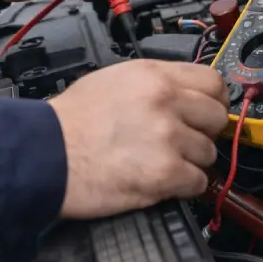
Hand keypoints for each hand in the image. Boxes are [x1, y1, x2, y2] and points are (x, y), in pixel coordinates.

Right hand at [47, 60, 229, 218]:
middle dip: (203, 132)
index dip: (213, 100)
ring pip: (209, 153)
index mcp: (153, 75)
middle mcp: (165, 101)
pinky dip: (183, 186)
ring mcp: (168, 137)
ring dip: (190, 162)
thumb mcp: (114, 80)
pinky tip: (160, 181)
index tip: (207, 112)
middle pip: (217, 117)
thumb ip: (154, 84)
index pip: (212, 81)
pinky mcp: (165, 172)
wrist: (45, 153)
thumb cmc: (71, 121)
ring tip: (160, 163)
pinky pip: (198, 182)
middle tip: (183, 142)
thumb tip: (184, 95)